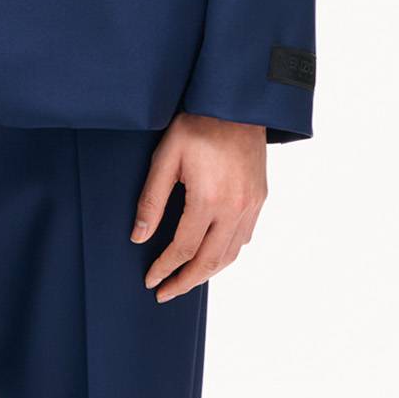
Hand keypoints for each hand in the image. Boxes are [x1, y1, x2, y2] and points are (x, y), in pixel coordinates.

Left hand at [130, 113, 266, 298]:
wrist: (236, 104)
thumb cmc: (197, 125)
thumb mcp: (165, 158)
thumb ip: (151, 201)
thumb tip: (138, 237)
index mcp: (209, 199)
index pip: (183, 249)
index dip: (164, 268)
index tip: (150, 280)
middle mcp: (235, 208)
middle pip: (209, 261)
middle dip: (185, 282)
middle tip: (165, 294)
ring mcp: (252, 205)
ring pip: (230, 254)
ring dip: (207, 273)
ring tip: (185, 280)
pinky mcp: (260, 199)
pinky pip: (244, 238)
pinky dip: (226, 254)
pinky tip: (211, 255)